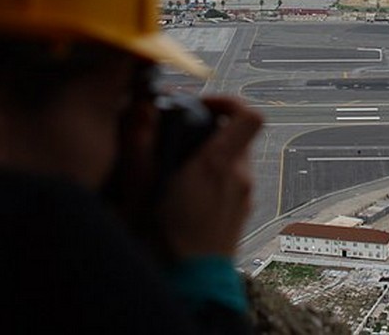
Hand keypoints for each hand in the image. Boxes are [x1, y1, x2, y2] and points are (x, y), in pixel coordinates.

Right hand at [155, 96, 262, 258]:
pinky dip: (215, 176)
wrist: (194, 286)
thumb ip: (140, 149)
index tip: (201, 105)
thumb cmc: (169, 246)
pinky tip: (187, 193)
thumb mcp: (142, 192)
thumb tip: (140, 112)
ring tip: (178, 168)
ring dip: (210, 154)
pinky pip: (232, 180)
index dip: (227, 101)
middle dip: (210, 129)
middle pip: (237, 134)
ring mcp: (244, 195)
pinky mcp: (242, 211)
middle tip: (179, 137)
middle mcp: (239, 177)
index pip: (248, 115)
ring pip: (234, 157)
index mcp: (218, 165)